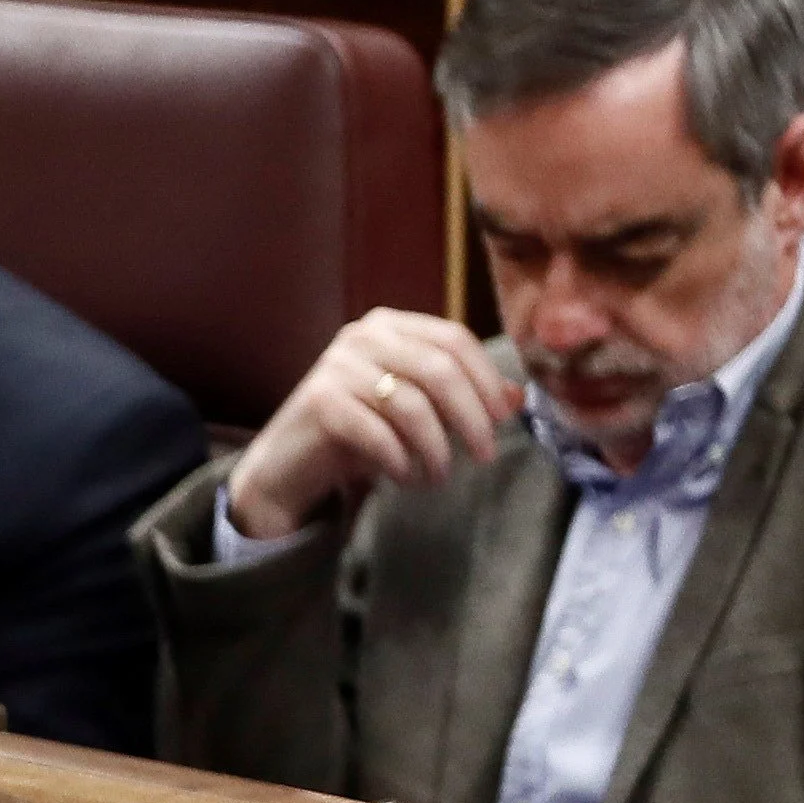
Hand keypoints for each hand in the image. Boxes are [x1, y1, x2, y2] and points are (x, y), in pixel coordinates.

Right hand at [223, 309, 523, 539]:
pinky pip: (378, 432)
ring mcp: (337, 366)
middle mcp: (361, 336)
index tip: (504, 420)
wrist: (288, 463)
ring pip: (411, 404)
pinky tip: (405, 477)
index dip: (486, 379)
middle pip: (439, 369)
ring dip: (435, 448)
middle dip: (471, 417)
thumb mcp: (413, 408)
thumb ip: (461, 396)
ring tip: (439, 475)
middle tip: (485, 455)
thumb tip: (515, 399)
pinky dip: (400, 460)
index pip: (455, 339)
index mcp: (389, 325)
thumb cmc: (356, 432)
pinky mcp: (319, 402)